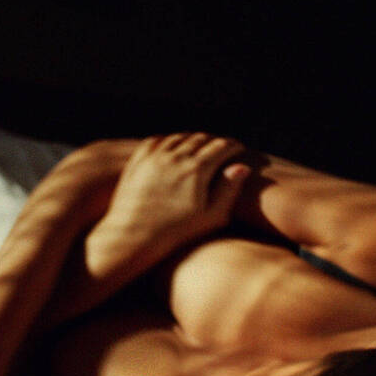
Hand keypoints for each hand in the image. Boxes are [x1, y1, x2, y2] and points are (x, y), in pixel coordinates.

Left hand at [88, 132, 250, 270]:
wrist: (133, 237)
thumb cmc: (176, 233)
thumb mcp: (210, 216)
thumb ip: (228, 190)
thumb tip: (242, 167)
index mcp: (197, 169)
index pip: (221, 147)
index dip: (233, 146)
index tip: (239, 149)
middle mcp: (175, 157)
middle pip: (201, 139)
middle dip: (214, 141)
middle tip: (222, 147)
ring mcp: (154, 157)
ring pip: (179, 138)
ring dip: (192, 139)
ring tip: (200, 146)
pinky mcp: (137, 161)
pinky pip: (157, 141)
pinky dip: (169, 140)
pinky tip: (174, 147)